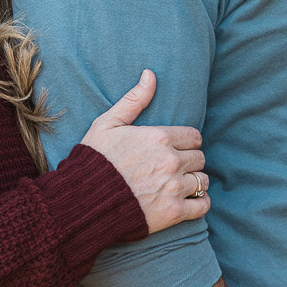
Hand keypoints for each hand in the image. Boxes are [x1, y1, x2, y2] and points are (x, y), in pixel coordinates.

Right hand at [80, 70, 208, 233]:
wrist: (83, 202)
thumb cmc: (94, 160)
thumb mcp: (108, 124)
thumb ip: (134, 100)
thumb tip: (150, 74)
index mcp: (159, 137)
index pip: (194, 137)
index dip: (186, 142)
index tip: (175, 149)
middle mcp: (171, 161)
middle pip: (200, 158)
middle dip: (189, 161)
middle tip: (174, 167)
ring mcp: (174, 188)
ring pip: (203, 180)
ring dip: (194, 182)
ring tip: (178, 184)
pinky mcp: (174, 212)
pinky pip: (202, 205)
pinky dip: (199, 203)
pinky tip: (187, 202)